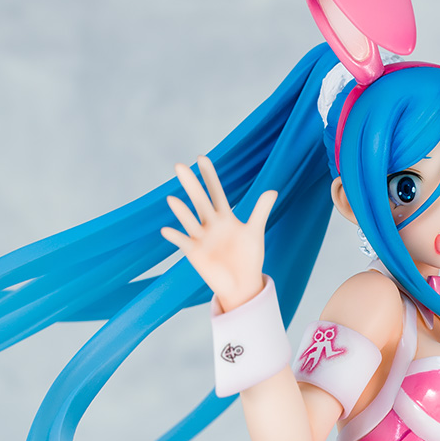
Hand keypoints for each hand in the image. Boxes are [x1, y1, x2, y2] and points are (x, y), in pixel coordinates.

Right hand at [161, 155, 277, 311]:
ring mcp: (201, 238)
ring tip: (172, 199)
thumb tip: (272, 190)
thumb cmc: (248, 257)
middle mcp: (210, 224)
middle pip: (200, 201)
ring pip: (190, 221)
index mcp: (224, 217)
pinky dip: (176, 237)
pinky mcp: (195, 253)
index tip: (201, 158)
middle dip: (192, 185)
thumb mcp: (255, 232)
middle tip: (179, 166)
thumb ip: (260, 211)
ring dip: (182, 212)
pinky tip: (167, 230)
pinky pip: (184, 243)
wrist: (242, 283)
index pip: (216, 192)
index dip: (209, 176)